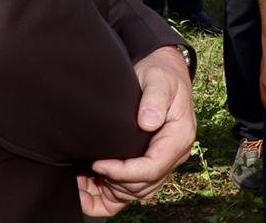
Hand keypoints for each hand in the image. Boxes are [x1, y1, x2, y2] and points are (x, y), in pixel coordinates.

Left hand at [82, 45, 195, 213]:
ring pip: (139, 191)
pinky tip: (95, 186)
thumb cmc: (160, 73)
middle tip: (86, 171)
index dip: (124, 172)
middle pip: (144, 185)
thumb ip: (154, 98)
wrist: (164, 72)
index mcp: (180, 136)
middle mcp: (175, 153)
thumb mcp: (158, 79)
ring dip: (113, 191)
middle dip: (115, 183)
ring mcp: (165, 160)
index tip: (99, 164)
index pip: (153, 168)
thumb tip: (148, 122)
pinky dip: (116, 193)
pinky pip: (137, 189)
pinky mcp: (154, 162)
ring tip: (86, 180)